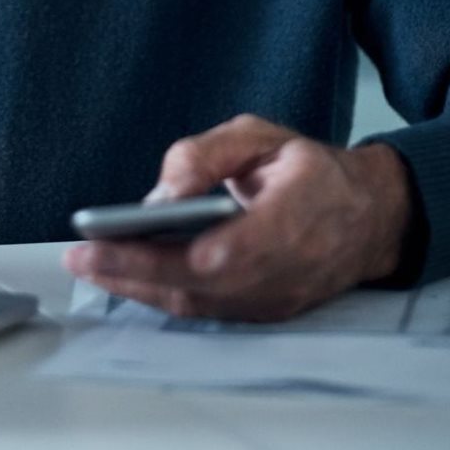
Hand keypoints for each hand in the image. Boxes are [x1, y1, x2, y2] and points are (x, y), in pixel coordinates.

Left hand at [62, 116, 411, 321]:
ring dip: (139, 288)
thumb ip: (209, 154)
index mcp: (296, 217)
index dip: (175, 254)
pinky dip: (161, 295)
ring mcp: (276, 301)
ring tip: (89, 264)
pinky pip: (205, 310)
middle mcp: (286, 271)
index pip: (231, 249)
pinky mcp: (265, 314)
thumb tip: (161, 192)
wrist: (369, 218)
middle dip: (134, 272)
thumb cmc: (310, 171)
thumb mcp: (262, 136)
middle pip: (201, 284)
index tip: (129, 238)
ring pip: (198, 304)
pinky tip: (125, 276)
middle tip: (80, 255)